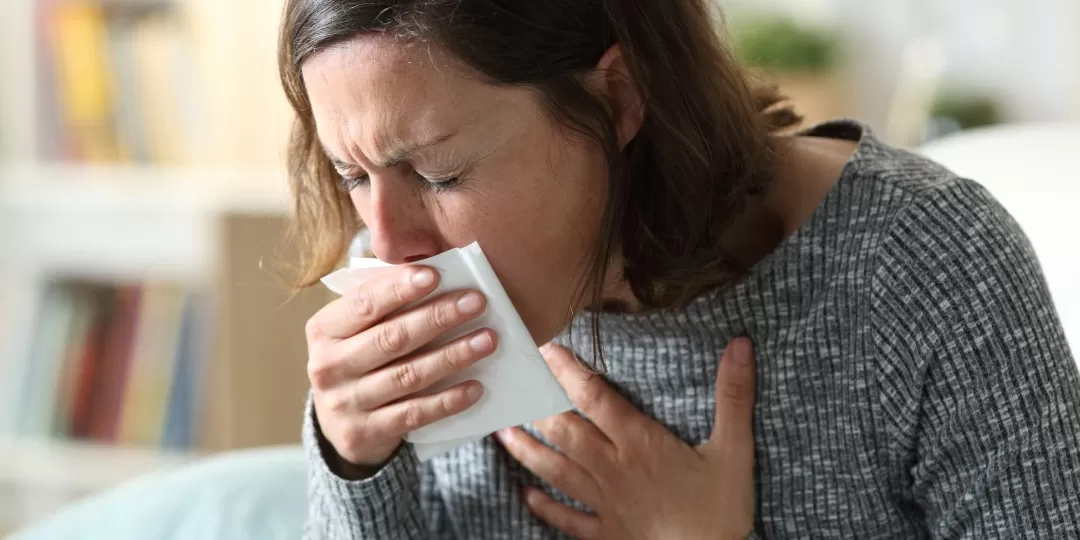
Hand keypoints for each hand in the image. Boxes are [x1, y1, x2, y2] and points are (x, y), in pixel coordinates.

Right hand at [306, 265, 495, 471]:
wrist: (337, 424)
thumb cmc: (358, 359)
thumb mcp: (356, 330)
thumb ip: (384, 303)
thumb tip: (434, 274)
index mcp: (324, 330)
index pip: (363, 303)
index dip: (398, 288)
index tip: (434, 275)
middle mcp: (328, 366)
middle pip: (392, 338)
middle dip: (438, 317)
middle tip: (476, 302)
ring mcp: (345, 403)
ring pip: (408, 375)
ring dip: (452, 356)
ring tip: (486, 340)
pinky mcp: (365, 433)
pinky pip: (414, 414)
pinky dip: (447, 400)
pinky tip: (474, 387)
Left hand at [497, 338, 756, 539]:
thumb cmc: (721, 510)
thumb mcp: (735, 450)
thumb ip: (734, 396)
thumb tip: (740, 345)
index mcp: (640, 444)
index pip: (595, 398)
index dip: (569, 371)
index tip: (547, 349)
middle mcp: (614, 469)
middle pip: (566, 432)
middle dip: (538, 407)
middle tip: (513, 386)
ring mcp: (606, 503)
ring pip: (557, 471)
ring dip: (528, 451)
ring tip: (503, 433)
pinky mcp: (607, 533)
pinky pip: (568, 519)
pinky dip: (546, 507)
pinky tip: (527, 496)